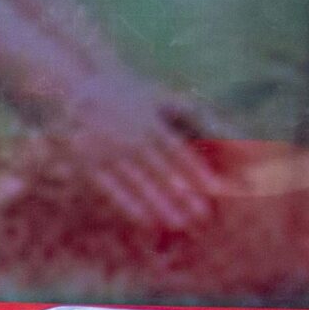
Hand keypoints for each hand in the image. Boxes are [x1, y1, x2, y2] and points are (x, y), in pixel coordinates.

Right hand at [50, 75, 216, 229]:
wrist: (74, 85)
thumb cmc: (131, 97)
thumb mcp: (164, 99)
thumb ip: (197, 118)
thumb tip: (235, 138)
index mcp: (147, 120)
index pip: (175, 150)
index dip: (196, 170)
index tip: (216, 189)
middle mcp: (127, 136)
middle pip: (159, 170)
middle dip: (181, 194)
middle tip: (201, 217)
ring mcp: (105, 150)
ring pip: (136, 182)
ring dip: (159, 204)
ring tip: (179, 224)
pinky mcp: (86, 162)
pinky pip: (111, 188)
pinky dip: (129, 205)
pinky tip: (147, 220)